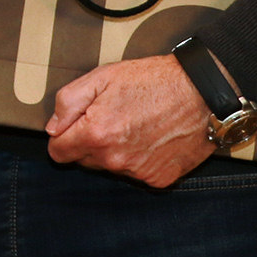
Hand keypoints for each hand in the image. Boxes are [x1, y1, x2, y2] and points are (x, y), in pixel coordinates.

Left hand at [45, 55, 214, 187]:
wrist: (202, 93)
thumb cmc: (153, 81)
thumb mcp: (102, 77)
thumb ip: (68, 103)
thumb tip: (53, 128)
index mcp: (96, 135)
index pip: (58, 153)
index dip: (63, 137)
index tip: (74, 127)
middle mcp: (115, 159)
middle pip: (84, 161)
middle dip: (90, 143)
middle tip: (111, 119)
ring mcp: (138, 172)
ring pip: (111, 168)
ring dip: (116, 152)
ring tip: (135, 126)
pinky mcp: (159, 179)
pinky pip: (136, 174)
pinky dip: (140, 160)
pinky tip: (152, 139)